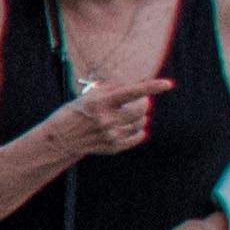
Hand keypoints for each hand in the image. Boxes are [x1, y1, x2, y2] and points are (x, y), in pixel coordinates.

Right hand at [51, 71, 171, 159]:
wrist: (61, 139)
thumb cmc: (76, 112)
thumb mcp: (89, 95)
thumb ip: (112, 87)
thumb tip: (133, 82)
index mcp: (100, 103)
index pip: (131, 92)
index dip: (151, 87)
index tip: (168, 84)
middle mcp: (107, 120)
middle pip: (141, 109)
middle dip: (144, 102)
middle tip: (139, 100)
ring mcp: (111, 136)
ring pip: (141, 123)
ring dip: (140, 117)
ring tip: (131, 114)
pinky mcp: (113, 147)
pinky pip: (137, 137)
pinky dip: (139, 131)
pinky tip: (136, 128)